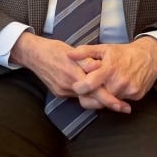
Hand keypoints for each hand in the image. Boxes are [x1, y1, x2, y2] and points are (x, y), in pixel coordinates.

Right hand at [9, 32, 127, 111]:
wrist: (33, 54)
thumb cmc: (54, 49)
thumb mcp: (73, 51)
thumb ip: (87, 61)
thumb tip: (100, 68)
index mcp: (73, 73)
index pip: (95, 91)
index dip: (110, 100)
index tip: (123, 106)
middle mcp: (68, 85)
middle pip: (91, 99)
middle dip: (107, 103)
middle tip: (123, 107)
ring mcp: (62, 90)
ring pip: (84, 98)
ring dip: (96, 98)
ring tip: (110, 97)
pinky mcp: (58, 93)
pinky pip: (75, 96)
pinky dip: (84, 94)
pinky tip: (88, 89)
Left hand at [68, 36, 156, 110]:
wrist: (149, 56)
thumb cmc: (123, 53)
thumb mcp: (103, 48)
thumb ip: (85, 52)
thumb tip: (69, 55)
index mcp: (109, 69)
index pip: (90, 85)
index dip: (80, 88)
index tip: (76, 86)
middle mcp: (119, 82)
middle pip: (98, 97)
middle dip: (91, 94)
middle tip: (86, 88)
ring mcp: (129, 90)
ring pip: (109, 101)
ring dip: (103, 97)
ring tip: (101, 86)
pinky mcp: (137, 96)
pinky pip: (121, 101)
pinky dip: (115, 97)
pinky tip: (114, 87)